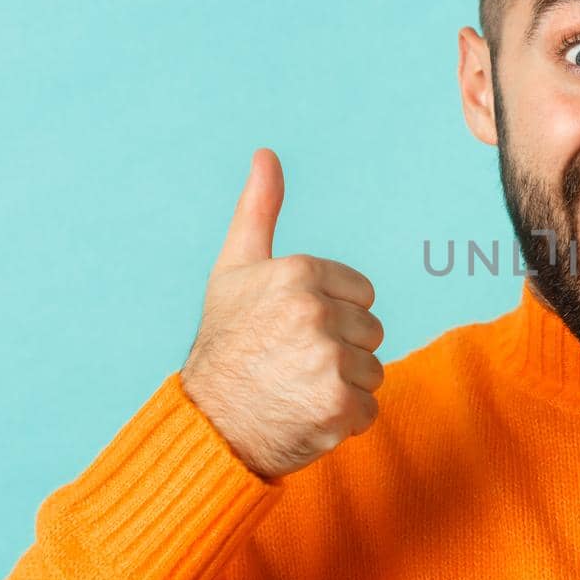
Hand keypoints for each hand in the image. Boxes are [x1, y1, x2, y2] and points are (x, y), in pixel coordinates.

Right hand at [180, 148, 385, 479]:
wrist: (206, 425)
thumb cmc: (225, 344)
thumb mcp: (235, 269)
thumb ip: (258, 211)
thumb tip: (267, 154)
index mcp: (299, 273)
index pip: (362, 294)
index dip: (332, 315)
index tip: (292, 330)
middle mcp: (316, 312)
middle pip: (371, 332)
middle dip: (339, 350)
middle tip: (292, 363)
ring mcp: (328, 361)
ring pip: (373, 370)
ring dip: (342, 386)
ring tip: (297, 389)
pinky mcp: (339, 407)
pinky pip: (368, 409)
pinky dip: (341, 420)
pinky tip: (304, 416)